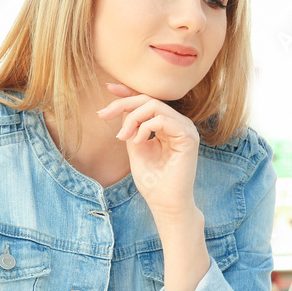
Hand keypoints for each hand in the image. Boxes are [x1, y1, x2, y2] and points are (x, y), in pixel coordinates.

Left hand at [96, 83, 199, 219]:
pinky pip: (162, 119)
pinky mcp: (188, 137)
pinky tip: (137, 141)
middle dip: (123, 104)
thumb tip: (123, 107)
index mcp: (168, 125)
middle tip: (103, 115)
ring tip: (123, 137)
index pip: (149, 101)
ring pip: (154, 106)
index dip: (129, 93)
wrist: (165, 203)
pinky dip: (144, 127)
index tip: (108, 87)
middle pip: (149, 100)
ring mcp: (185, 129)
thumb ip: (132, 126)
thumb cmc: (152, 180)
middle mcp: (179, 124)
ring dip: (132, 118)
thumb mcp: (136, 147)